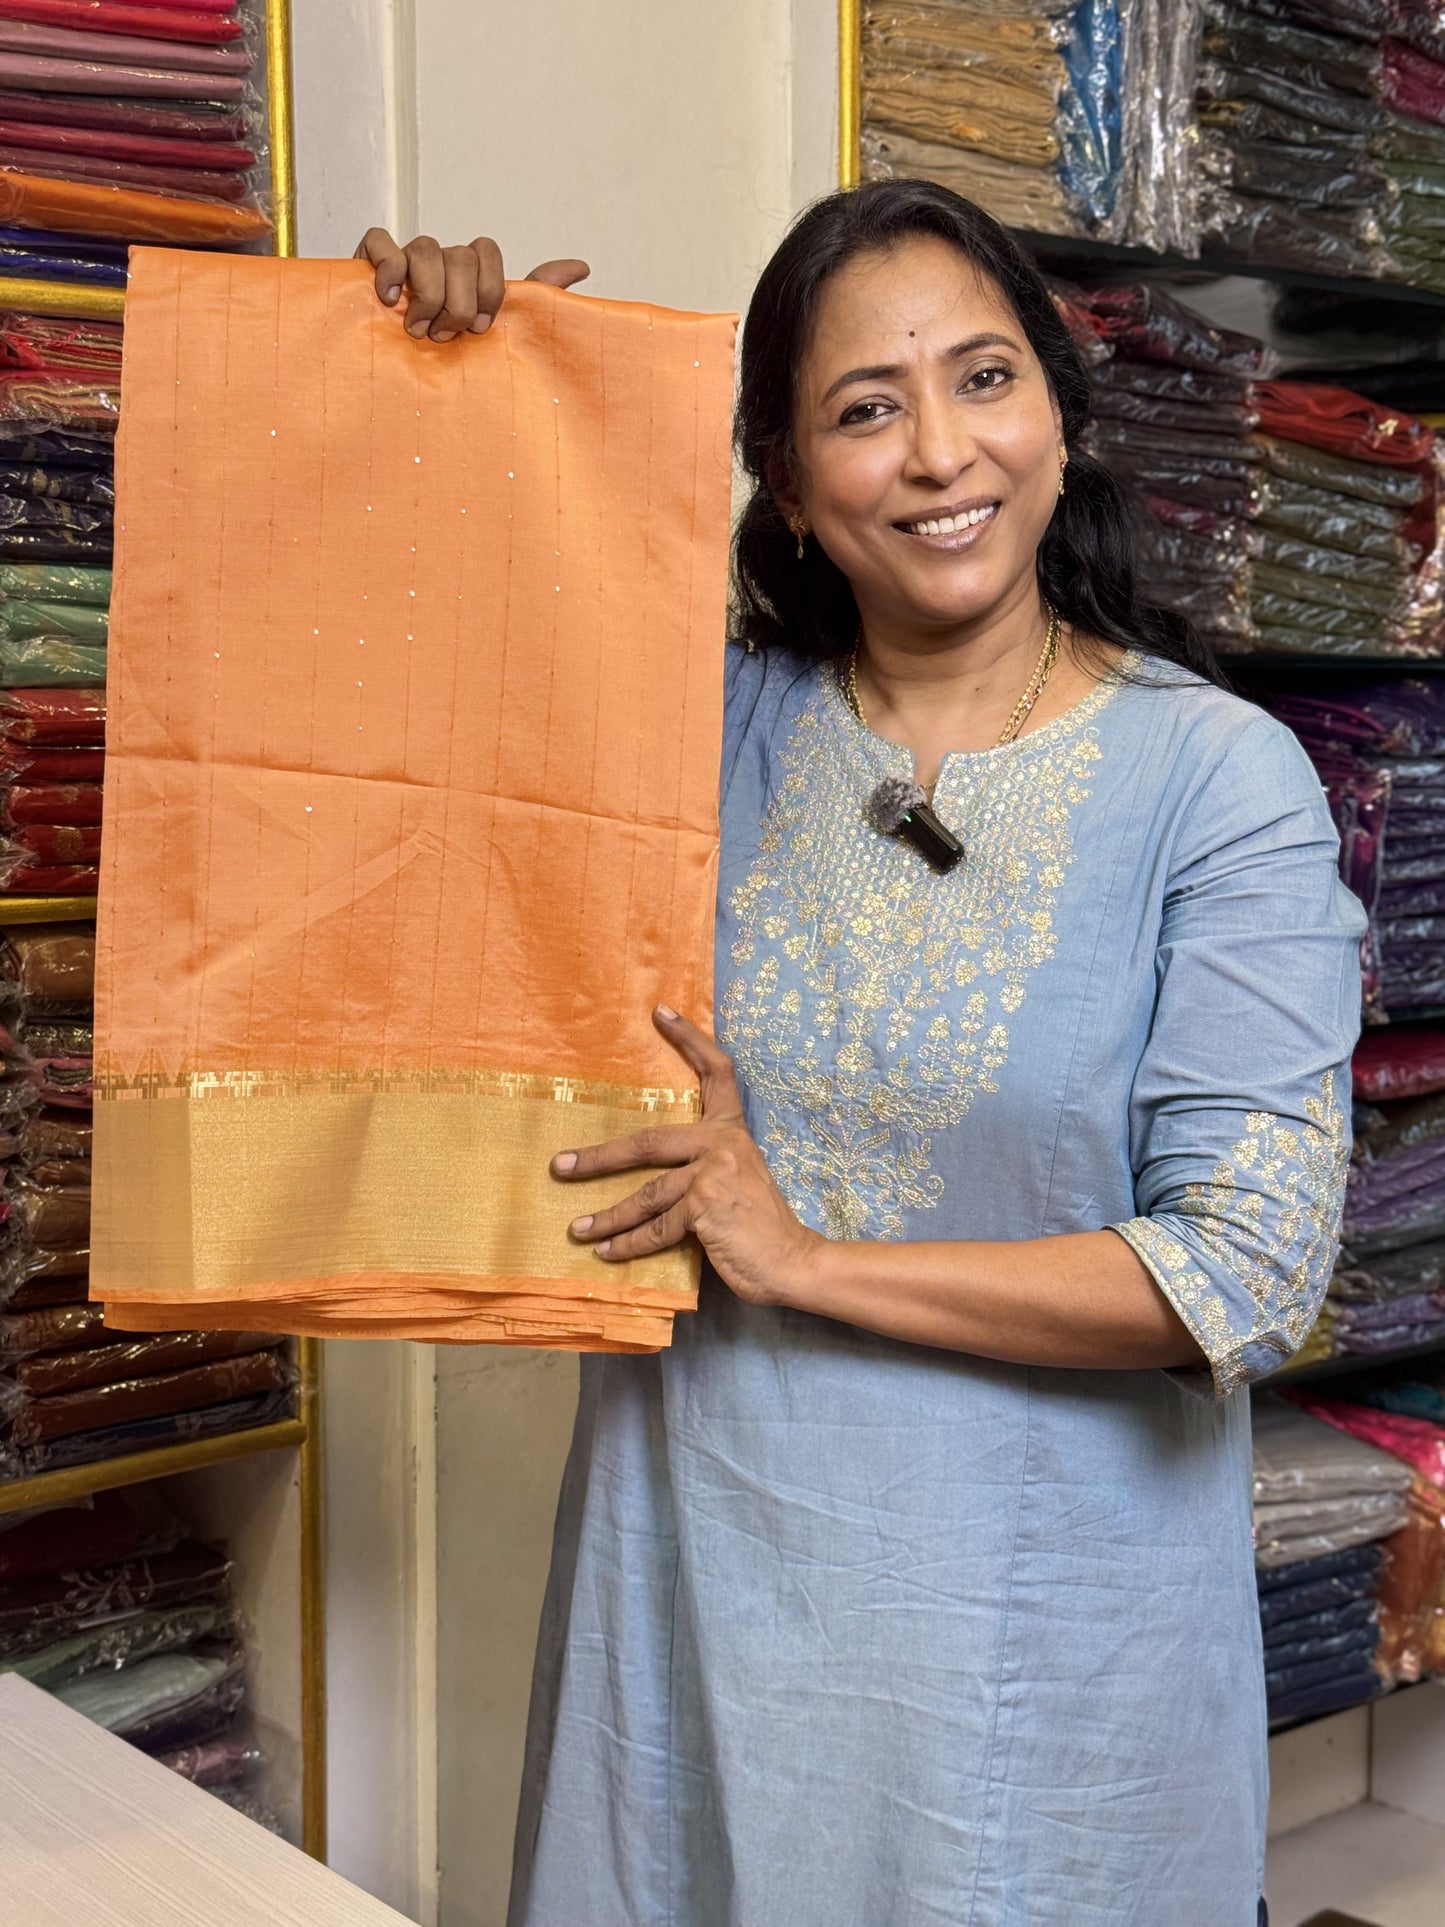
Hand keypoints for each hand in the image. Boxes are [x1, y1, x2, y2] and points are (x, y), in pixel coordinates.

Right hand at [354, 227, 590, 341]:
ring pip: (425, 248)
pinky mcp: (368, 262)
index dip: (488, 289)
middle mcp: (439, 261)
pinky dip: (388, 269)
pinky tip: (389, 301)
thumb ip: (535, 298)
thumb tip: (582, 267)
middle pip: (460, 254)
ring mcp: (404, 260)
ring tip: (418, 330)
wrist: (394, 383)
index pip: (487, 249)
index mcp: (468, 274)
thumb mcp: (498, 334)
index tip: (480, 328)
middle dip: (458, 303)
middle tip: (446, 337)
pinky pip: (380, 242)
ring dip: (428, 296)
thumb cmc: (449, 359)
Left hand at [552, 1007, 824, 1308]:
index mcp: (732, 1132)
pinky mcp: (705, 1205)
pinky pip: (656, 1227)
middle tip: (559, 1166)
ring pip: (645, 1194)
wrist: (792, 1261)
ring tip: (578, 1230)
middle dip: (598, 1157)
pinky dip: (628, 1244)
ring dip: (607, 1218)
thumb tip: (650, 1180)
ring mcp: (714, 1173)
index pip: (717, 1072)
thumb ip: (703, 1169)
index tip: (660, 1012)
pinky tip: (608, 1253)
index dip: (690, 1038)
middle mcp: (723, 1144)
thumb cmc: (759, 1227)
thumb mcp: (737, 1182)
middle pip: (648, 1141)